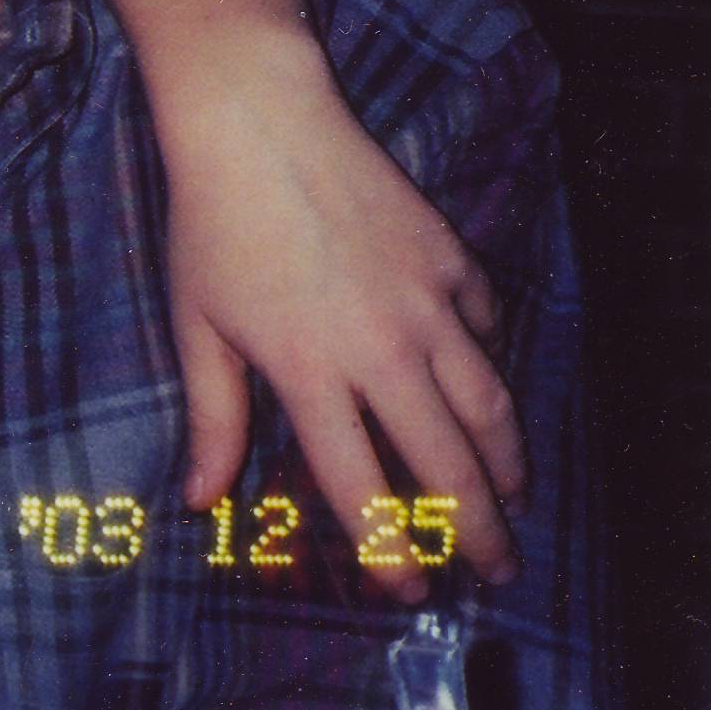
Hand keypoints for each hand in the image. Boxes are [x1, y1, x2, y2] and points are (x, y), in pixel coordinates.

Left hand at [160, 42, 524, 602]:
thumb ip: (212, 418)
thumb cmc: (212, 223)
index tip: (411, 589)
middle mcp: (381, 348)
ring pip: (490, 406)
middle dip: (479, 530)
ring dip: (507, 463)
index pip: (363, 487)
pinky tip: (487, 397)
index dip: (390, 550)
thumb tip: (199, 503)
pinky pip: (487, 332)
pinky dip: (491, 370)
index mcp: (311, 371)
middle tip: (497, 569)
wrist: (259, 120)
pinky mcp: (452, 261)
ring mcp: (426, 304)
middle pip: (449, 464)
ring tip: (513, 500)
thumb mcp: (197, 323)